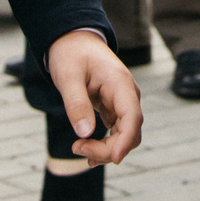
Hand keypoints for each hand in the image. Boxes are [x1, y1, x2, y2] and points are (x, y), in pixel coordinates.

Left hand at [45, 29, 143, 166]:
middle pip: (130, 132)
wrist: (73, 41)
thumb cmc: (71, 55)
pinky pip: (117, 132)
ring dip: (106, 149)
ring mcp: (123, 102)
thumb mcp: (68, 77)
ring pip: (125, 136)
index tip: (113, 159)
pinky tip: (87, 149)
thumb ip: (76, 104)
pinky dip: (105, 144)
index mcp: (120, 83)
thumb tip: (85, 134)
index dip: (125, 140)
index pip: (132, 117)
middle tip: (77, 148)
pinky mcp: (115, 108)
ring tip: (79, 149)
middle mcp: (127, 94)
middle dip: (108, 149)